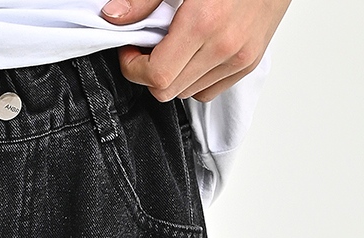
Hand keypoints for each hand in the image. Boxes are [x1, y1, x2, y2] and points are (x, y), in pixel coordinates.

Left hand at [101, 0, 291, 102]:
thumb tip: (113, 17)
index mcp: (204, 22)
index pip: (156, 76)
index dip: (134, 68)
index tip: (130, 51)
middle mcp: (224, 47)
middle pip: (168, 91)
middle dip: (149, 74)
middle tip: (146, 50)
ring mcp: (239, 58)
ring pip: (187, 94)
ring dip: (172, 77)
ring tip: (173, 48)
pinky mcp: (249, 63)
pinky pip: (209, 90)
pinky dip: (194, 79)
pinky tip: (193, 55)